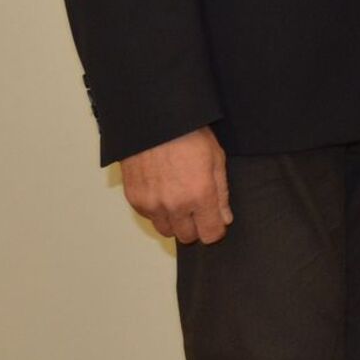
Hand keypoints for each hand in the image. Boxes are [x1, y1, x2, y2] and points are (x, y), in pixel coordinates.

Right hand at [121, 126, 230, 244]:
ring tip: (180, 199)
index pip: (210, 234)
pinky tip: (163, 191)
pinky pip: (149, 217)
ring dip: (175, 221)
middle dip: (195, 226)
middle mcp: (174, 205)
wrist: (155, 122)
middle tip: (198, 208)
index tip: (215, 221)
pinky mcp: (135, 200)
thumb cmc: (189, 135)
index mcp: (200, 195)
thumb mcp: (216, 159)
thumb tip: (224, 219)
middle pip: (187, 236)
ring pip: (166, 230)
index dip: (215, 229)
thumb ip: (221, 194)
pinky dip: (157, 211)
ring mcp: (152, 204)